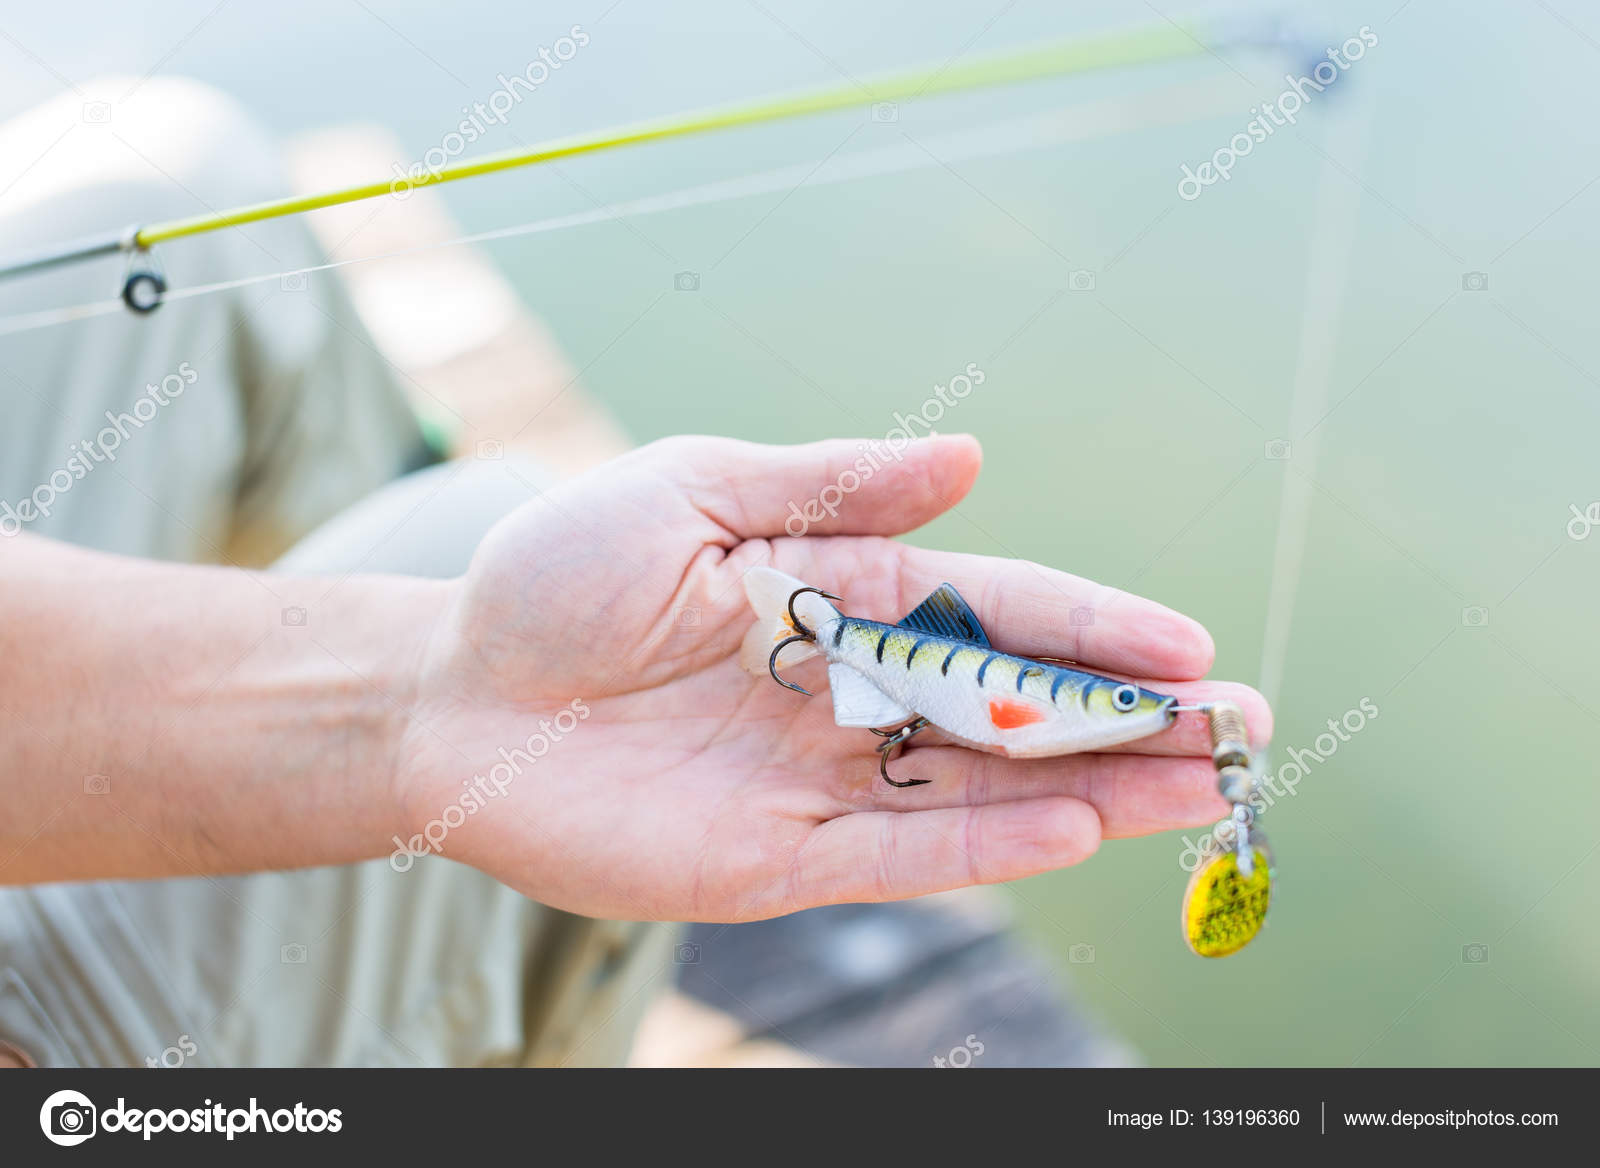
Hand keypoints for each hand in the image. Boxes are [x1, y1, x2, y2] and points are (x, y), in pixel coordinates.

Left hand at [397, 435, 1270, 921]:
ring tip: (1203, 787)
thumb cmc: (554, 577)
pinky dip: (989, 846)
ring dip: (1095, 788)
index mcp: (841, 594)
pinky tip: (1075, 829)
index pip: (995, 611)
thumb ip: (830, 486)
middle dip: (1131, 717)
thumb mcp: (691, 493)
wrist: (446, 695)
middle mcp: (851, 691)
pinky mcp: (779, 861)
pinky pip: (902, 855)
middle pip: (1016, 708)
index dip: (1092, 627)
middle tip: (1248, 730)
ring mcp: (822, 780)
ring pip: (985, 787)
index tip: (1188, 645)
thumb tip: (969, 457)